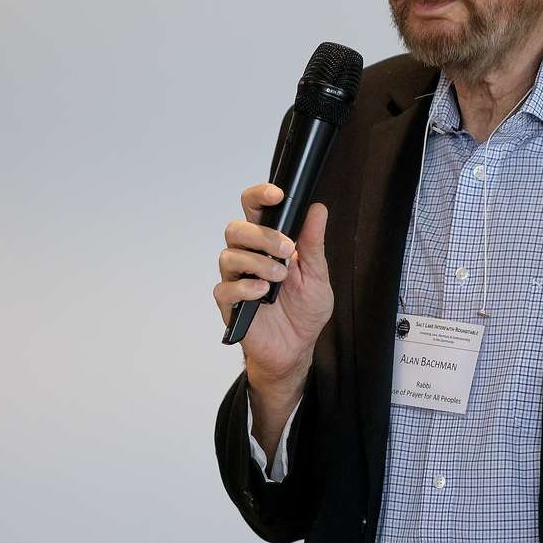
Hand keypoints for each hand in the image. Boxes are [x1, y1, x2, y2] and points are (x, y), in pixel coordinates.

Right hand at [213, 183, 333, 384]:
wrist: (297, 347)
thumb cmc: (305, 310)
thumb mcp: (317, 273)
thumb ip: (313, 243)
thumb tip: (317, 209)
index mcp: (269, 243)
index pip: (254, 209)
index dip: (260, 196)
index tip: (277, 195)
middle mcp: (248, 256)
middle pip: (236, 229)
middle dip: (261, 235)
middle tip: (286, 249)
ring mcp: (237, 280)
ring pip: (229, 256)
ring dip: (257, 262)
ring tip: (280, 277)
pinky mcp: (229, 304)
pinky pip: (225, 289)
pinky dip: (244, 288)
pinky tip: (263, 293)